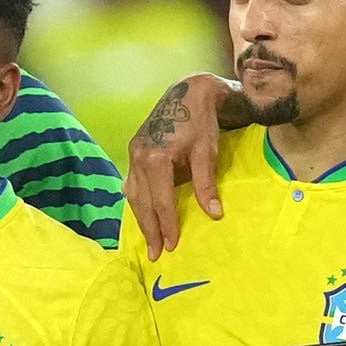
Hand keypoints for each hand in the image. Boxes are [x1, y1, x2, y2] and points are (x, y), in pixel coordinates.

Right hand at [121, 73, 248, 255]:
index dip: (167, 225)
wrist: (189, 92)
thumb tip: (213, 214)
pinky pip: (132, 183)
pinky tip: (141, 214)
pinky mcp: (134, 150)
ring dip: (141, 218)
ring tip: (150, 240)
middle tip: (156, 254)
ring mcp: (133, 153)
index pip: (161, 201)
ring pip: (133, 194)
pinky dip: (137, 201)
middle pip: (142, 202)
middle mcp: (138, 157)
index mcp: (155, 158)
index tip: (172, 246)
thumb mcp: (207, 152)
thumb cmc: (201, 122)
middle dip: (150, 229)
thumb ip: (206, 183)